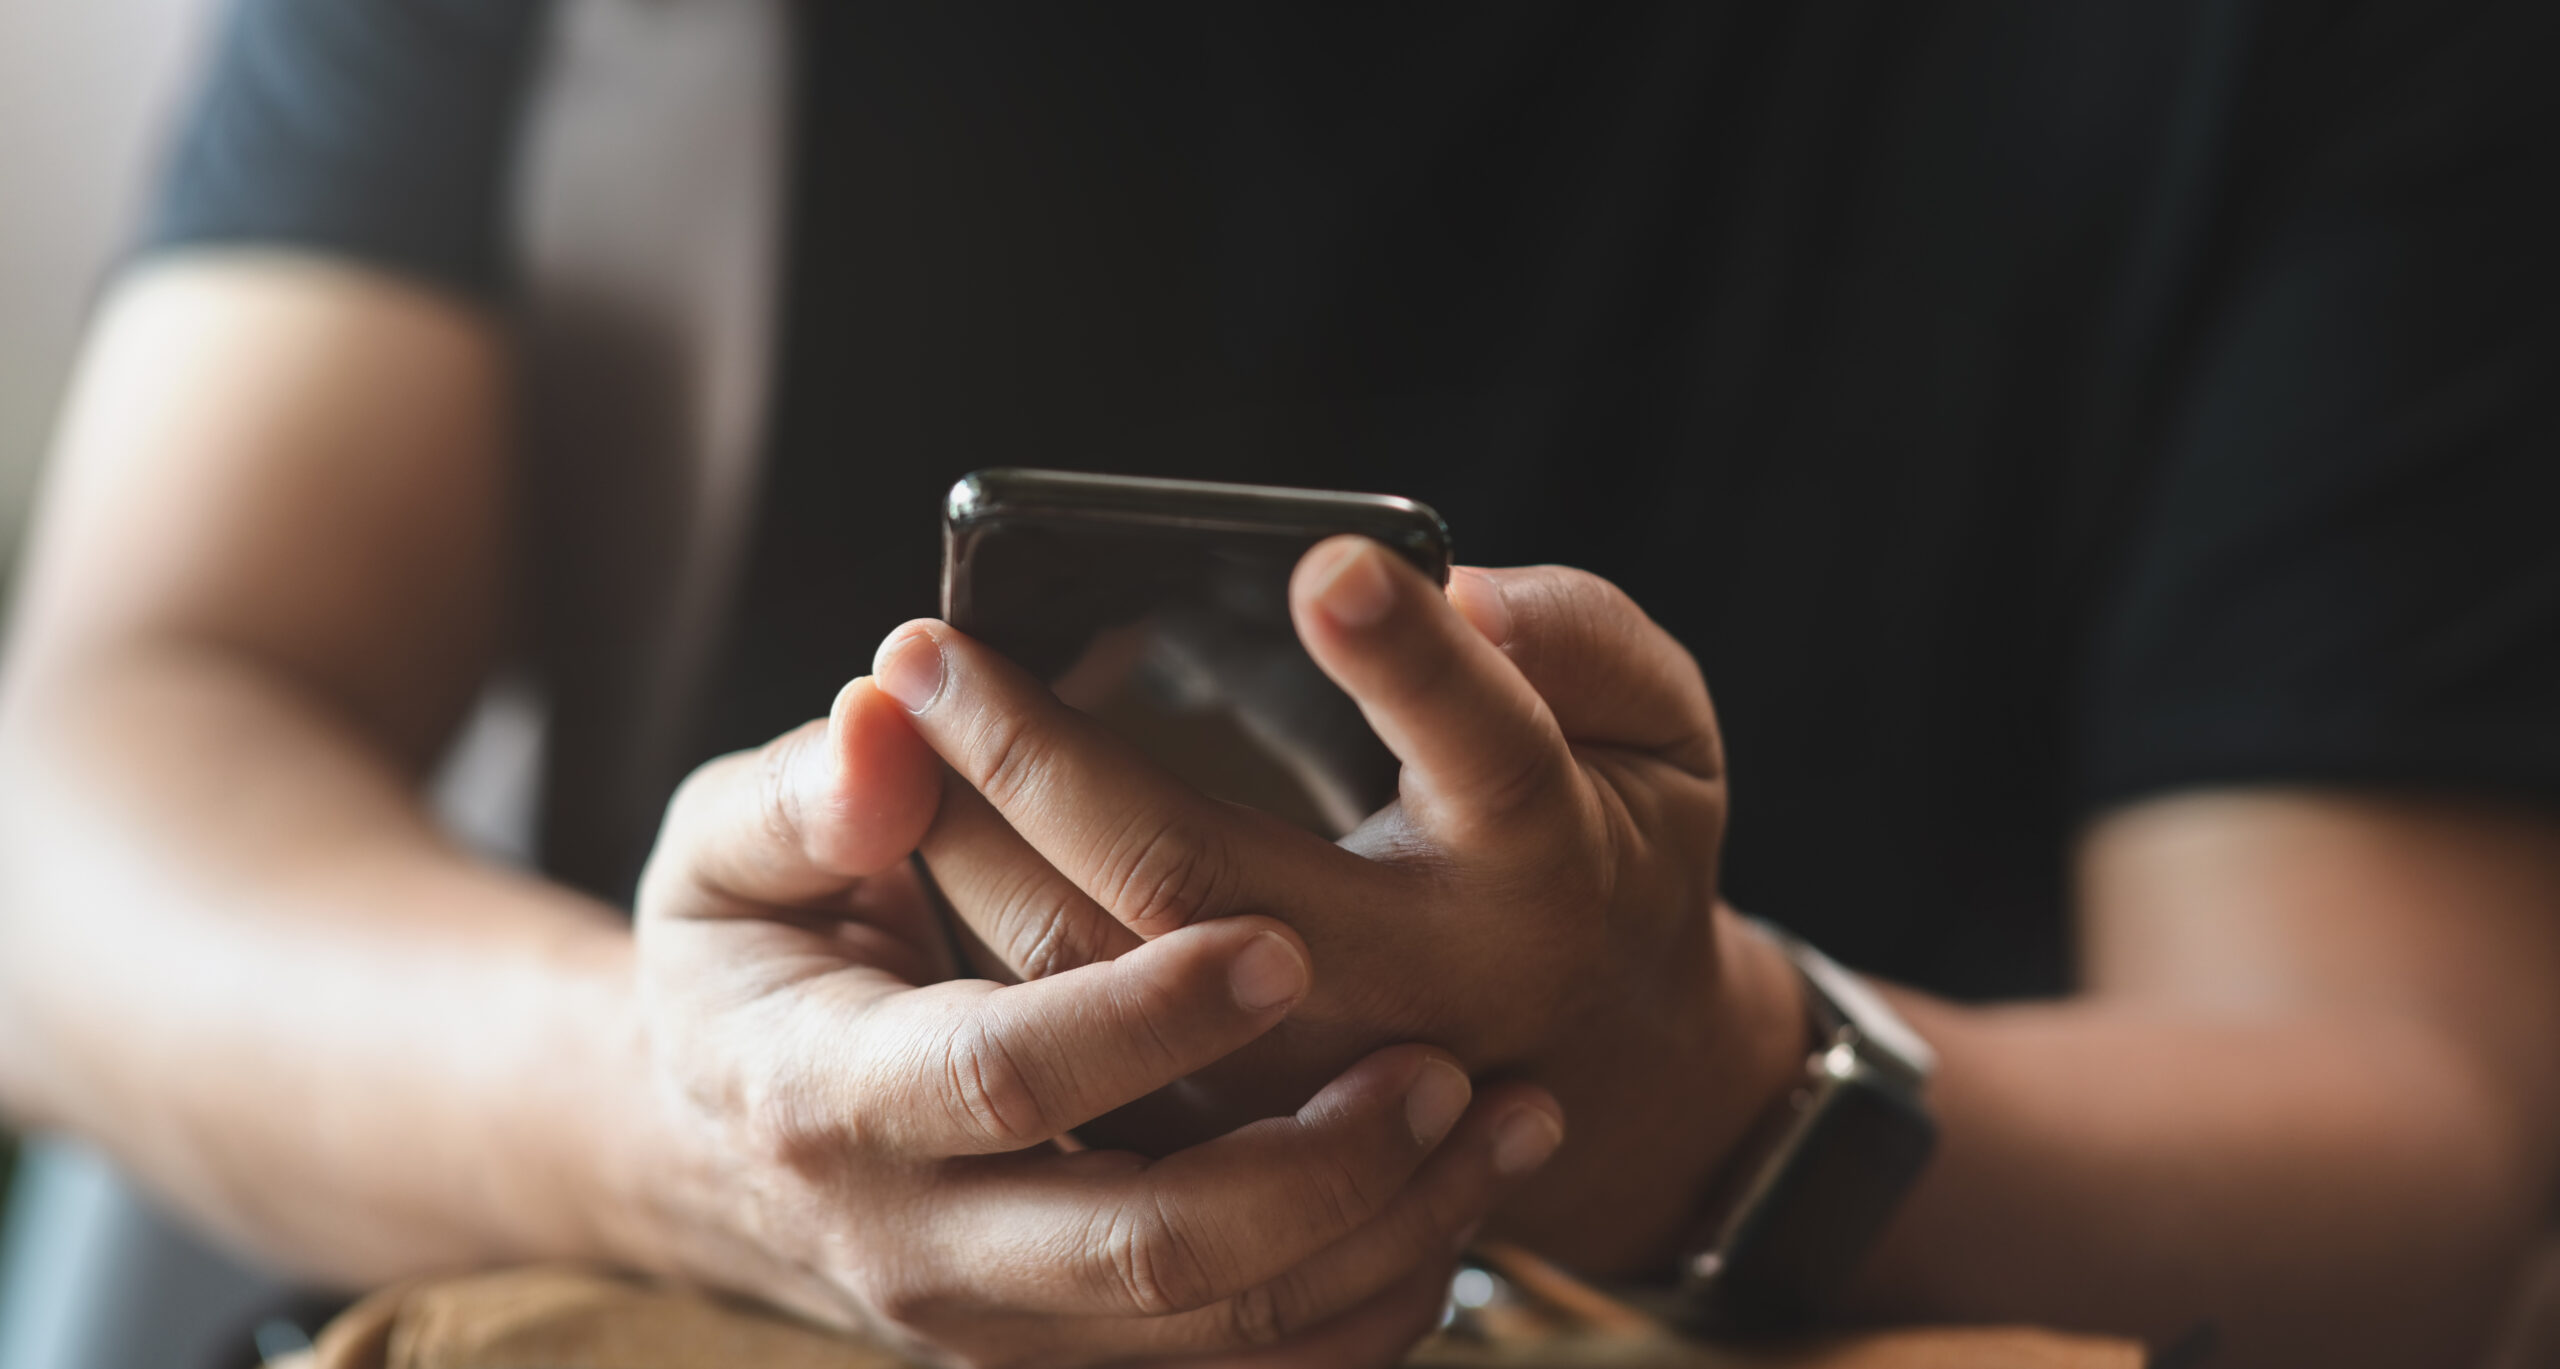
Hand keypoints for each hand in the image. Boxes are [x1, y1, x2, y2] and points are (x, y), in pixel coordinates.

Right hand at [629, 675, 1565, 1366]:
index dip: (1144, 1019)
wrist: (721, 1139)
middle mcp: (919, 1245)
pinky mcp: (1076, 1357)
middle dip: (1318, 1167)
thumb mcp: (727, 853)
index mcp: (829, 1099)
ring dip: (1385, 1236)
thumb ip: (806, 791)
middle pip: (1147, 1252)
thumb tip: (888, 725)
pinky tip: (1462, 1205)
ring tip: (1509, 1114)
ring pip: (1223, 1331)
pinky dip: (1369, 1308)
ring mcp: (1005, 1326)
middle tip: (1450, 1063)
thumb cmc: (748, 957)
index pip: (1007, 1080)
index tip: (1282, 943)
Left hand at [878, 539, 1804, 1272]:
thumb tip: (1464, 587)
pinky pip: (1077, 1051)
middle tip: (924, 649)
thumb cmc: (1609, 840)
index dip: (1411, 661)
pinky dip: (985, 931)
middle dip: (1041, 755)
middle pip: (1199, 878)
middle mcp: (1420, 989)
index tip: (1322, 565)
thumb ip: (1582, 643)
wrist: (1602, 1065)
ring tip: (896, 719)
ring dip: (976, 846)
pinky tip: (924, 837)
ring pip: (1102, 976)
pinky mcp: (1239, 1135)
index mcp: (1545, 868)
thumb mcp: (1660, 728)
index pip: (1488, 755)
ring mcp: (1308, 1082)